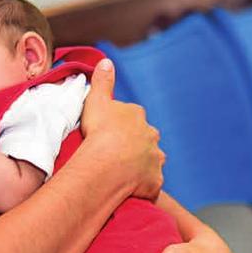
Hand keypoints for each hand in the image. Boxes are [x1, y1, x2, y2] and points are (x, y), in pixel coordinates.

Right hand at [80, 59, 164, 199]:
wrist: (107, 164)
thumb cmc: (100, 132)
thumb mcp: (96, 100)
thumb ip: (102, 81)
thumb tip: (106, 61)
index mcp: (138, 118)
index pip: (134, 119)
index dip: (122, 126)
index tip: (109, 133)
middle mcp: (152, 138)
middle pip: (145, 141)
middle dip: (136, 146)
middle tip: (116, 155)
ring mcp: (155, 161)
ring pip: (150, 163)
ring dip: (141, 166)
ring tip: (123, 174)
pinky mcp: (154, 183)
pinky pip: (149, 186)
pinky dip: (142, 188)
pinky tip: (129, 191)